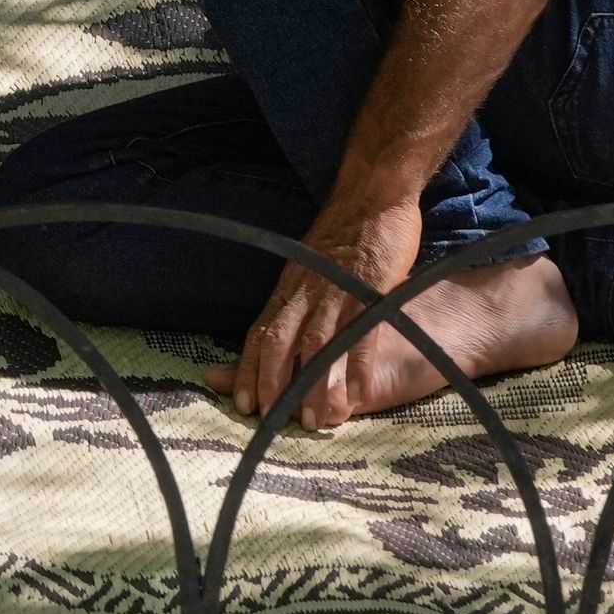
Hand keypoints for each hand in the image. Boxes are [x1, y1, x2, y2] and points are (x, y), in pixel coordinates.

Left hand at [230, 191, 424, 426]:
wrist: (372, 195)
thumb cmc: (341, 234)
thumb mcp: (307, 265)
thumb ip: (295, 297)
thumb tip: (278, 328)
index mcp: (289, 288)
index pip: (260, 333)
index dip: (248, 368)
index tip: (241, 401)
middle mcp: (305, 292)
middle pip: (279, 342)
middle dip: (271, 382)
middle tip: (271, 418)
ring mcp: (337, 291)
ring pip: (317, 344)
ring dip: (313, 383)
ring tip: (315, 418)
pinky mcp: (370, 289)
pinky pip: (362, 332)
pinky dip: (358, 363)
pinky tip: (359, 392)